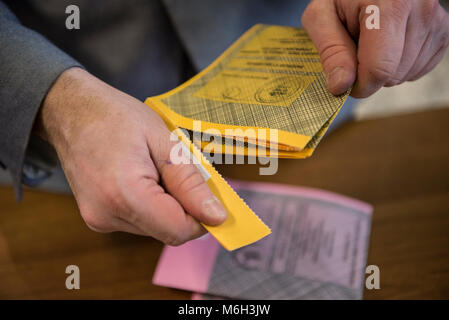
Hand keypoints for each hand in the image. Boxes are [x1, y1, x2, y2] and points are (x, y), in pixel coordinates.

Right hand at [36, 67, 226, 244]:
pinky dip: (152, 205)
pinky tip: (144, 177)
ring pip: (155, 228)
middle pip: (168, 231)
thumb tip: (216, 216)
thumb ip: (190, 183)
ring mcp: (99, 219)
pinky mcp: (97, 218)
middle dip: (186, 208)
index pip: (178, 230)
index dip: (202, 218)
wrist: (70, 110)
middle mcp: (108, 215)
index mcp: (125, 194)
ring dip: (168, 205)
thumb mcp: (164, 141)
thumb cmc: (116, 116)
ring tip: (157, 170)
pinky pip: (139, 222)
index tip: (212, 199)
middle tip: (183, 173)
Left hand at [301, 0, 448, 96]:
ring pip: (405, 75)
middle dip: (368, 74)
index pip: (378, 69)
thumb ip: (331, 52)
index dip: (359, 86)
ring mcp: (435, 21)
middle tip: (356, 47)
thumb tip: (341, 86)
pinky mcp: (442, 32)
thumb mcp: (322, 16)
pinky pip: (417, 70)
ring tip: (371, 42)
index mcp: (389, 5)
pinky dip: (398, 67)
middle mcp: (420, 10)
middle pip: (392, 75)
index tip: (344, 82)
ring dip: (383, 70)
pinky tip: (388, 46)